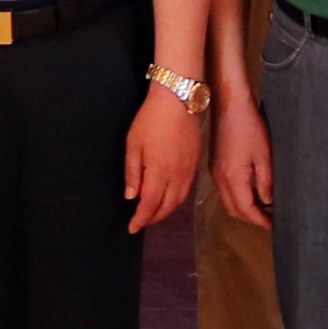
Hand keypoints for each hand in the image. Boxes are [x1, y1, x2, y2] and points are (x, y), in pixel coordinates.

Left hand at [121, 84, 199, 232]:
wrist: (178, 100)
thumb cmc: (151, 119)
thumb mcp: (133, 144)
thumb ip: (133, 173)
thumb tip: (132, 196)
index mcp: (160, 172)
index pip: (150, 204)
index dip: (141, 219)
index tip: (132, 228)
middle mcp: (177, 175)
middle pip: (166, 207)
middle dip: (153, 218)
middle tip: (141, 221)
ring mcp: (189, 170)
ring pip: (179, 200)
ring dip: (166, 211)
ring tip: (154, 212)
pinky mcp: (195, 163)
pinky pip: (187, 189)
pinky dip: (177, 199)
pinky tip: (169, 197)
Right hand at [215, 97, 274, 227]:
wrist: (228, 104)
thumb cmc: (248, 126)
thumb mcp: (264, 155)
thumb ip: (266, 182)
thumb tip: (267, 201)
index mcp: (233, 178)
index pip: (246, 209)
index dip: (260, 220)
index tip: (273, 226)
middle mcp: (220, 179)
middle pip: (234, 210)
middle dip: (251, 218)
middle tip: (269, 219)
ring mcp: (215, 172)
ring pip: (228, 201)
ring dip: (243, 208)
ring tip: (262, 207)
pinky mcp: (215, 164)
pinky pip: (225, 189)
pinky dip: (237, 196)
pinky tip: (250, 191)